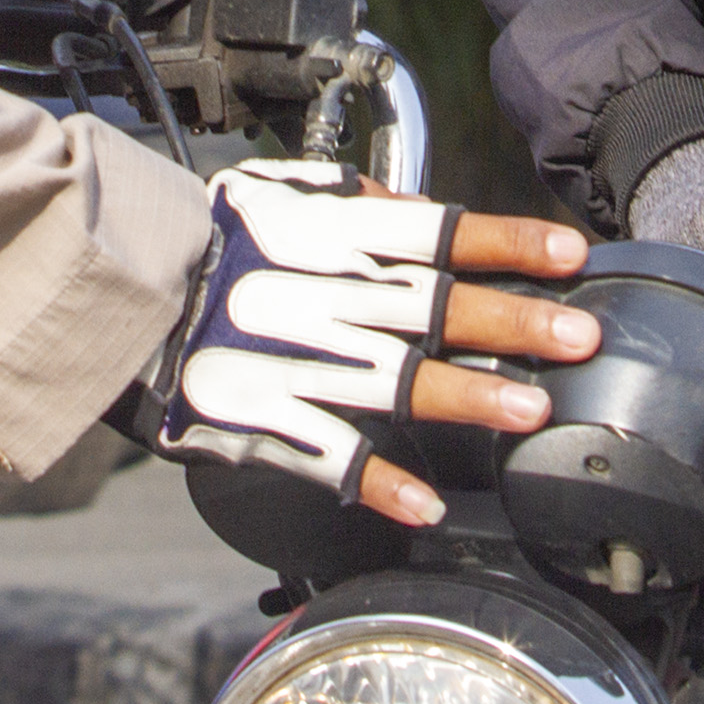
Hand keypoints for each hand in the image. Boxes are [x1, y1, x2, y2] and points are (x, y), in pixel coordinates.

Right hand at [147, 159, 597, 526]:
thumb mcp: (277, 196)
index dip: (505, 243)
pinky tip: (423, 507)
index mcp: (328, 237)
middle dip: (510, 322)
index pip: (434, 234)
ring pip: (391, 380)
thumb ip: (351, 203)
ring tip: (531, 411)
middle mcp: (318, 296)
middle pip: (430, 308)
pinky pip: (325, 454)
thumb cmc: (210, 243)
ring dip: (466, 397)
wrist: (123, 294)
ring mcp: (289, 359)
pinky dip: (374, 482)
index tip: (569, 255)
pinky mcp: (259, 417)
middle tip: (580, 336)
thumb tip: (414, 206)